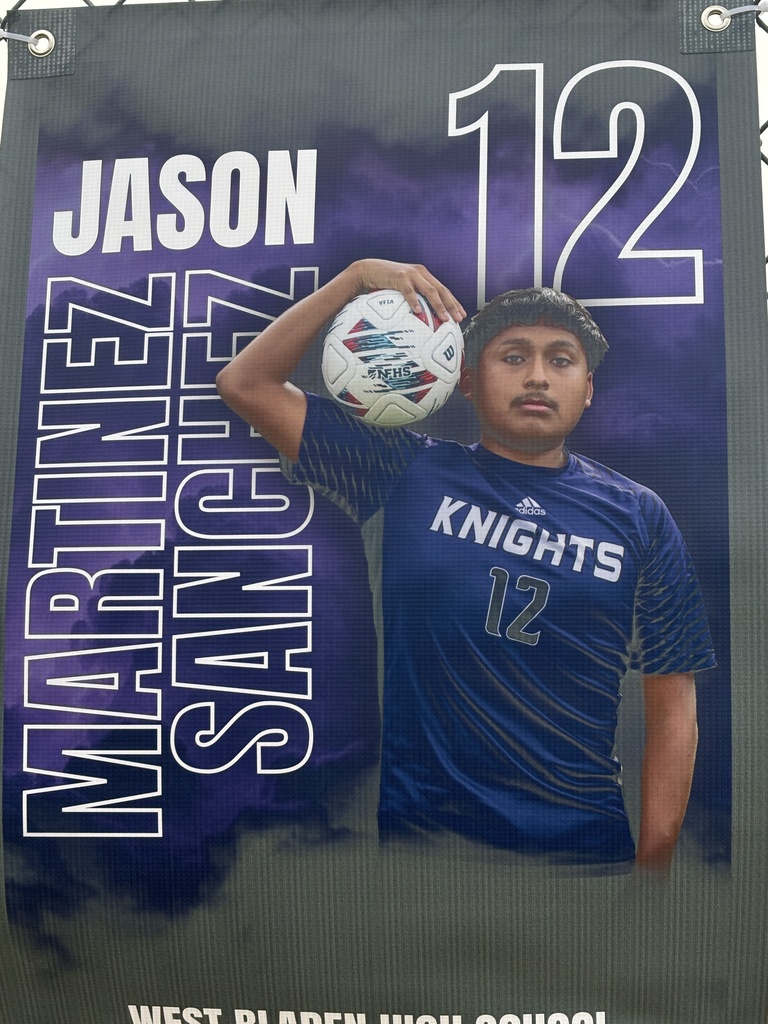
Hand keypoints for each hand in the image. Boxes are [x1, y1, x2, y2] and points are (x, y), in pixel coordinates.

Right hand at [349, 259, 466, 323]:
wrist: (368, 270)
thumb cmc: (384, 284)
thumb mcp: (402, 290)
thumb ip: (413, 299)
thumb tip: (420, 318)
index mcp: (424, 276)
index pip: (443, 290)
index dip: (454, 302)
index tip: (462, 315)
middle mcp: (421, 273)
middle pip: (441, 290)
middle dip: (452, 305)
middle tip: (459, 319)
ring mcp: (411, 274)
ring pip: (430, 291)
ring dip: (439, 305)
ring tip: (444, 318)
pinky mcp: (399, 277)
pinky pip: (409, 291)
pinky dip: (414, 301)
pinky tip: (418, 311)